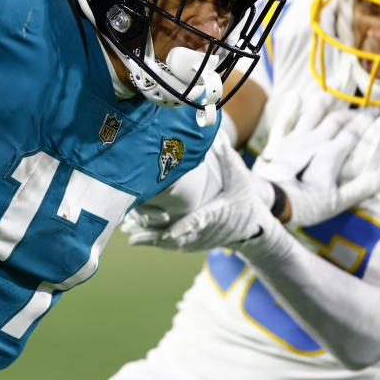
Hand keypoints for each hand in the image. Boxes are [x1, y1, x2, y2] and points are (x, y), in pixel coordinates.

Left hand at [129, 135, 281, 254]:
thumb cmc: (244, 200)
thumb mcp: (239, 177)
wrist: (252, 229)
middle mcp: (205, 232)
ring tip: (127, 229)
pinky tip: (133, 236)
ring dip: (148, 238)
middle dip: (154, 233)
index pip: (199, 221)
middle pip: (177, 236)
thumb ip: (226, 157)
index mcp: (216, 214)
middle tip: (131, 225)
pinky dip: (151, 241)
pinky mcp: (192, 245)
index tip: (170, 231)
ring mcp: (198, 241)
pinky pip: (168, 246)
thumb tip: (216, 134)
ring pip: (169, 244)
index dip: (185, 227)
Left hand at [254, 93, 379, 225]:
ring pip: (312, 113)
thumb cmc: (303, 204)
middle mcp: (314, 140)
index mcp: (331, 154)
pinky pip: (284, 120)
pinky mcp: (277, 142)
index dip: (368, 120)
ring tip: (334, 90)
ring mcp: (294, 139)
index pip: (354, 132)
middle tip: (365, 107)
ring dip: (324, 101)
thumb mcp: (336, 202)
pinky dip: (290, 107)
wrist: (268, 201)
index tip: (379, 111)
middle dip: (353, 112)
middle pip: (337, 120)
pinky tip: (295, 95)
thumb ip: (359, 189)